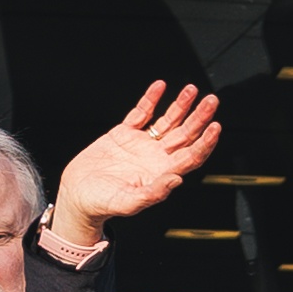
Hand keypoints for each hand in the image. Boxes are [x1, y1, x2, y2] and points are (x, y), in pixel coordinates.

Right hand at [50, 81, 220, 248]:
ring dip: (181, 105)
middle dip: (199, 118)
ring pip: (167, 121)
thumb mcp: (128, 203)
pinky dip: (150, 99)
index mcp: (161, 173)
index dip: (205, 142)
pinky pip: (141, 113)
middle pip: (185, 135)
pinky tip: (159, 86)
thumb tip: (177, 179)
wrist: (77, 196)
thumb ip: (153, 193)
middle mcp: (156, 157)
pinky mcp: (124, 134)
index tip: (215, 126)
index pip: (192, 156)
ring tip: (192, 90)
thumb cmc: (102, 205)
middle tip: (211, 101)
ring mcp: (142, 144)